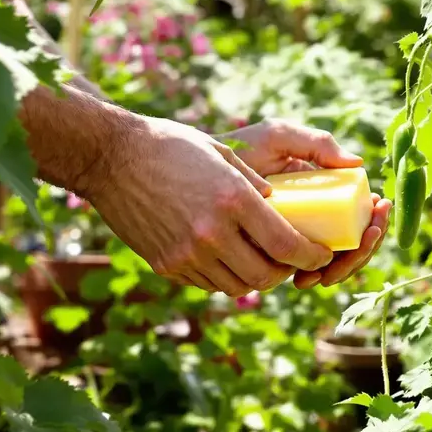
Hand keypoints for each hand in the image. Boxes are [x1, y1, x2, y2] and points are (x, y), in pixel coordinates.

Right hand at [85, 116, 332, 296]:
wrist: (111, 158)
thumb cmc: (171, 146)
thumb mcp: (223, 154)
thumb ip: (255, 186)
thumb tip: (278, 208)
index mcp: (233, 200)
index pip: (287, 245)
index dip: (311, 256)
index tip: (320, 254)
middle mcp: (212, 233)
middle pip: (266, 275)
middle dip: (286, 272)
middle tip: (292, 261)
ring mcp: (187, 253)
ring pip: (237, 286)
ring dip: (256, 278)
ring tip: (261, 261)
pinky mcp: (166, 265)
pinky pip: (207, 283)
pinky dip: (225, 276)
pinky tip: (227, 258)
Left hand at [219, 120, 391, 287]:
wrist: (198, 172)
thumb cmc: (240, 150)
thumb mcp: (277, 138)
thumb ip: (314, 143)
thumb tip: (357, 166)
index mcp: (325, 192)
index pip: (359, 215)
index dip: (373, 225)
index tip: (375, 224)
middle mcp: (316, 218)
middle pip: (353, 245)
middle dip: (361, 252)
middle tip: (359, 245)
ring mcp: (299, 239)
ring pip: (334, 264)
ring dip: (341, 269)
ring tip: (326, 269)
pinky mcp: (278, 256)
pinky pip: (303, 273)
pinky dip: (313, 277)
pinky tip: (307, 278)